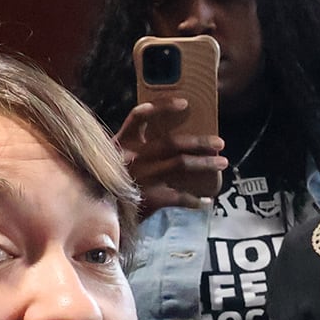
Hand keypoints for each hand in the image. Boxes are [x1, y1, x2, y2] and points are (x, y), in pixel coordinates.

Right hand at [115, 96, 225, 212]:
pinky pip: (180, 196)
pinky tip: (207, 200)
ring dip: (205, 163)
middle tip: (220, 143)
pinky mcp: (150, 198)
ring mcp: (142, 177)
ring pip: (181, 163)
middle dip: (199, 141)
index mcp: (122, 144)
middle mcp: (133, 157)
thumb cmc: (109, 188)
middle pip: (171, 142)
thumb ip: (131, 152)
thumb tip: (167, 145)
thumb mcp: (113, 164)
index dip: (162, 106)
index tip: (184, 103)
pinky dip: (195, 199)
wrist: (97, 217)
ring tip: (222, 162)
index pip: (139, 116)